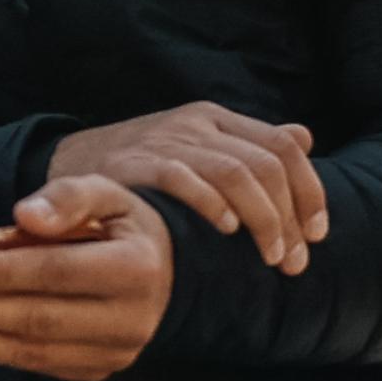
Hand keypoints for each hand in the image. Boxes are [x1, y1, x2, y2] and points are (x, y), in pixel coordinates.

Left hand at [0, 172, 171, 380]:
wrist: (163, 269)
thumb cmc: (119, 225)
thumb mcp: (106, 194)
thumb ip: (68, 197)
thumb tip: (24, 215)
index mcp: (138, 267)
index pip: (62, 271)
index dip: (8, 273)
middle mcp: (133, 318)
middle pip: (43, 318)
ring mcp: (116, 351)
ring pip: (36, 351)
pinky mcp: (98, 370)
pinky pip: (39, 366)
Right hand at [50, 100, 323, 274]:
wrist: (65, 169)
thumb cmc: (139, 170)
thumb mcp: (196, 148)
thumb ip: (248, 146)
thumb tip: (304, 138)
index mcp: (215, 119)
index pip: (283, 146)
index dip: (310, 190)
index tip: (316, 234)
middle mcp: (195, 125)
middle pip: (266, 164)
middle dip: (290, 217)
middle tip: (294, 261)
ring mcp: (164, 142)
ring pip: (235, 173)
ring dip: (263, 219)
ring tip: (270, 257)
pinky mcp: (133, 164)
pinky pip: (183, 179)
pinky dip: (210, 204)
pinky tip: (226, 231)